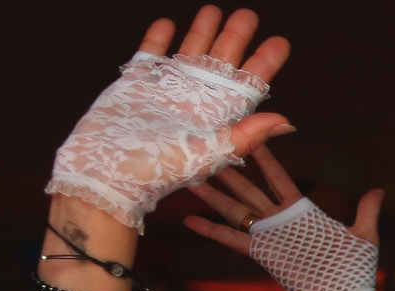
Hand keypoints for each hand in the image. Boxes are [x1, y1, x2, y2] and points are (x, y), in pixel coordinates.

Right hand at [47, 9, 293, 231]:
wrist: (108, 171)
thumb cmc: (161, 169)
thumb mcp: (211, 153)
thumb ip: (247, 135)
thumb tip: (286, 122)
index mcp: (218, 117)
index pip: (248, 86)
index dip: (263, 63)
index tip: (280, 42)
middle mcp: (195, 101)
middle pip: (221, 63)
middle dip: (235, 38)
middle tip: (248, 15)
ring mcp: (165, 91)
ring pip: (189, 55)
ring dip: (202, 33)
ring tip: (214, 10)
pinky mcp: (135, 84)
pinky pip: (150, 56)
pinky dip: (158, 39)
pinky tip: (168, 23)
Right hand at [184, 146, 381, 255]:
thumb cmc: (354, 271)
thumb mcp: (363, 235)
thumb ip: (366, 211)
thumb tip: (379, 191)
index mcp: (302, 212)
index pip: (278, 178)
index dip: (264, 158)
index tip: (251, 136)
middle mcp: (281, 222)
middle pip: (249, 190)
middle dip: (228, 172)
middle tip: (208, 152)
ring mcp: (269, 237)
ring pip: (235, 210)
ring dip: (212, 195)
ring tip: (189, 176)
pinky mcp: (262, 254)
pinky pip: (232, 239)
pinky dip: (210, 230)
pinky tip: (189, 220)